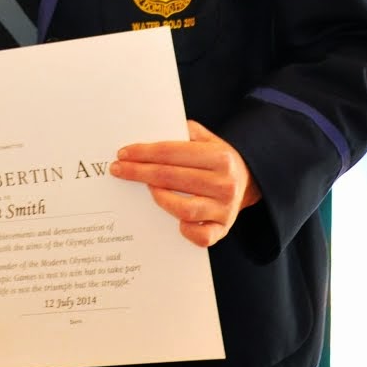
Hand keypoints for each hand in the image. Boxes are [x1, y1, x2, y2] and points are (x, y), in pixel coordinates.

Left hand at [109, 120, 261, 247]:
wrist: (248, 180)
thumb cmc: (217, 159)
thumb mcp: (207, 138)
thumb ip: (184, 132)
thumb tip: (150, 130)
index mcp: (220, 157)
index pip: (172, 152)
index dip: (144, 152)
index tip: (123, 153)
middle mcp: (224, 183)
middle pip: (171, 177)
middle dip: (139, 172)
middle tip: (118, 169)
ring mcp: (225, 209)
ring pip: (184, 209)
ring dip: (160, 198)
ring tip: (148, 189)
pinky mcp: (223, 229)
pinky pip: (200, 236)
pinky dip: (185, 230)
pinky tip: (174, 220)